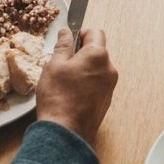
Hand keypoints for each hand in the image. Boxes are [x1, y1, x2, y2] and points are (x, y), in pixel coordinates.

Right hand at [37, 26, 118, 145]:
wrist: (65, 132)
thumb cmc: (58, 97)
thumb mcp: (54, 65)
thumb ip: (63, 45)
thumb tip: (66, 32)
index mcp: (98, 55)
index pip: (95, 32)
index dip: (81, 33)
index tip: (69, 41)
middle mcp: (109, 68)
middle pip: (98, 50)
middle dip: (81, 52)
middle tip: (62, 63)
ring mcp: (110, 85)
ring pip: (97, 68)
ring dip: (84, 68)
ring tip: (65, 80)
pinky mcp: (107, 99)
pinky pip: (98, 83)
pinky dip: (87, 82)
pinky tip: (72, 93)